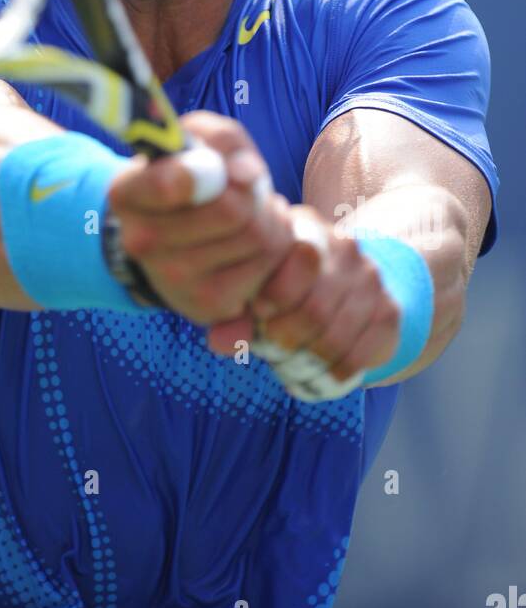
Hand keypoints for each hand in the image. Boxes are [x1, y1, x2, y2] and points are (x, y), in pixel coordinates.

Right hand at [107, 112, 298, 326]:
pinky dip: (275, 247)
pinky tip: (250, 244)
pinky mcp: (207, 305)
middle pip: (233, 211)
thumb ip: (223, 142)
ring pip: (258, 238)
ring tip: (247, 214)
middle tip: (242, 189)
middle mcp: (141, 242)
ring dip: (268, 217)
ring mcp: (173, 280)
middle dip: (252, 193)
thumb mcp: (199, 138)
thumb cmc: (191, 174)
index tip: (214, 164)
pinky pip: (269, 265)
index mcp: (127, 195)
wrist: (174, 235)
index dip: (204, 171)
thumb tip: (248, 175)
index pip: (169, 185)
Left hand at [206, 209, 401, 391]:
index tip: (259, 313)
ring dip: (304, 365)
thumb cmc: (284, 286)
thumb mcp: (255, 289)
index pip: (301, 257)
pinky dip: (328, 378)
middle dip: (284, 339)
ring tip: (286, 367)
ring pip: (335, 339)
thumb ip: (235, 312)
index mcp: (306, 228)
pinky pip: (357, 359)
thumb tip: (218, 342)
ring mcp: (371, 281)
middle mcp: (345, 249)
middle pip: (316, 308)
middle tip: (269, 349)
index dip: (275, 296)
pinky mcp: (388, 314)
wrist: (346, 285)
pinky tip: (311, 376)